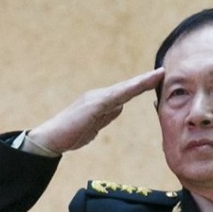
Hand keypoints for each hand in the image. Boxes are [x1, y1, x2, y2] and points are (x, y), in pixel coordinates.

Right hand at [25, 67, 164, 153]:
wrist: (50, 139)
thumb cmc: (69, 135)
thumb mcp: (93, 127)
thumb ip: (106, 116)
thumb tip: (120, 107)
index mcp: (99, 102)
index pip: (124, 93)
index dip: (140, 86)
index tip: (157, 80)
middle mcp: (98, 96)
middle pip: (126, 88)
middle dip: (145, 81)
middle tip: (162, 72)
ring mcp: (95, 99)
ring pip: (122, 90)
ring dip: (140, 83)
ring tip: (157, 75)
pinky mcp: (92, 106)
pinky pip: (114, 97)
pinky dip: (127, 91)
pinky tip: (138, 87)